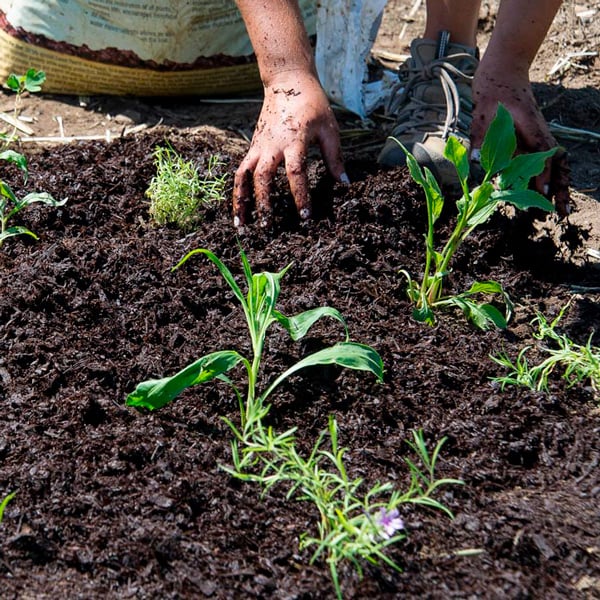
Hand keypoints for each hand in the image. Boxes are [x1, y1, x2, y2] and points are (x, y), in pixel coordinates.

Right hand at [233, 71, 345, 226]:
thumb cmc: (312, 105)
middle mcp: (271, 145)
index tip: (306, 217)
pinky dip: (238, 192)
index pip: (295, 172)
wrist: (287, 81)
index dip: (300, 196)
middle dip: (265, 204)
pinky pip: (241, 172)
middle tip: (269, 228)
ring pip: (244, 177)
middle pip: (263, 178)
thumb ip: (334, 157)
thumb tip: (344, 184)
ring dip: (241, 202)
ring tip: (241, 226)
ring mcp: (258, 146)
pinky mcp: (252, 148)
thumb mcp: (329, 129)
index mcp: (293, 139)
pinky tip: (240, 210)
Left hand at [470, 62, 570, 215]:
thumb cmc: (492, 93)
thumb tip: (475, 162)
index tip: (543, 195)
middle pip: (557, 166)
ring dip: (557, 187)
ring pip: (554, 166)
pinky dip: (548, 179)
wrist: (502, 73)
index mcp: (532, 130)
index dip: (543, 177)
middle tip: (562, 213)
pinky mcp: (532, 141)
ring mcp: (538, 139)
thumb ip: (480, 140)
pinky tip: (544, 195)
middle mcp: (540, 136)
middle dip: (561, 189)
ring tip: (559, 210)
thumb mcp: (482, 116)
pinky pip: (544, 164)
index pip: (543, 157)